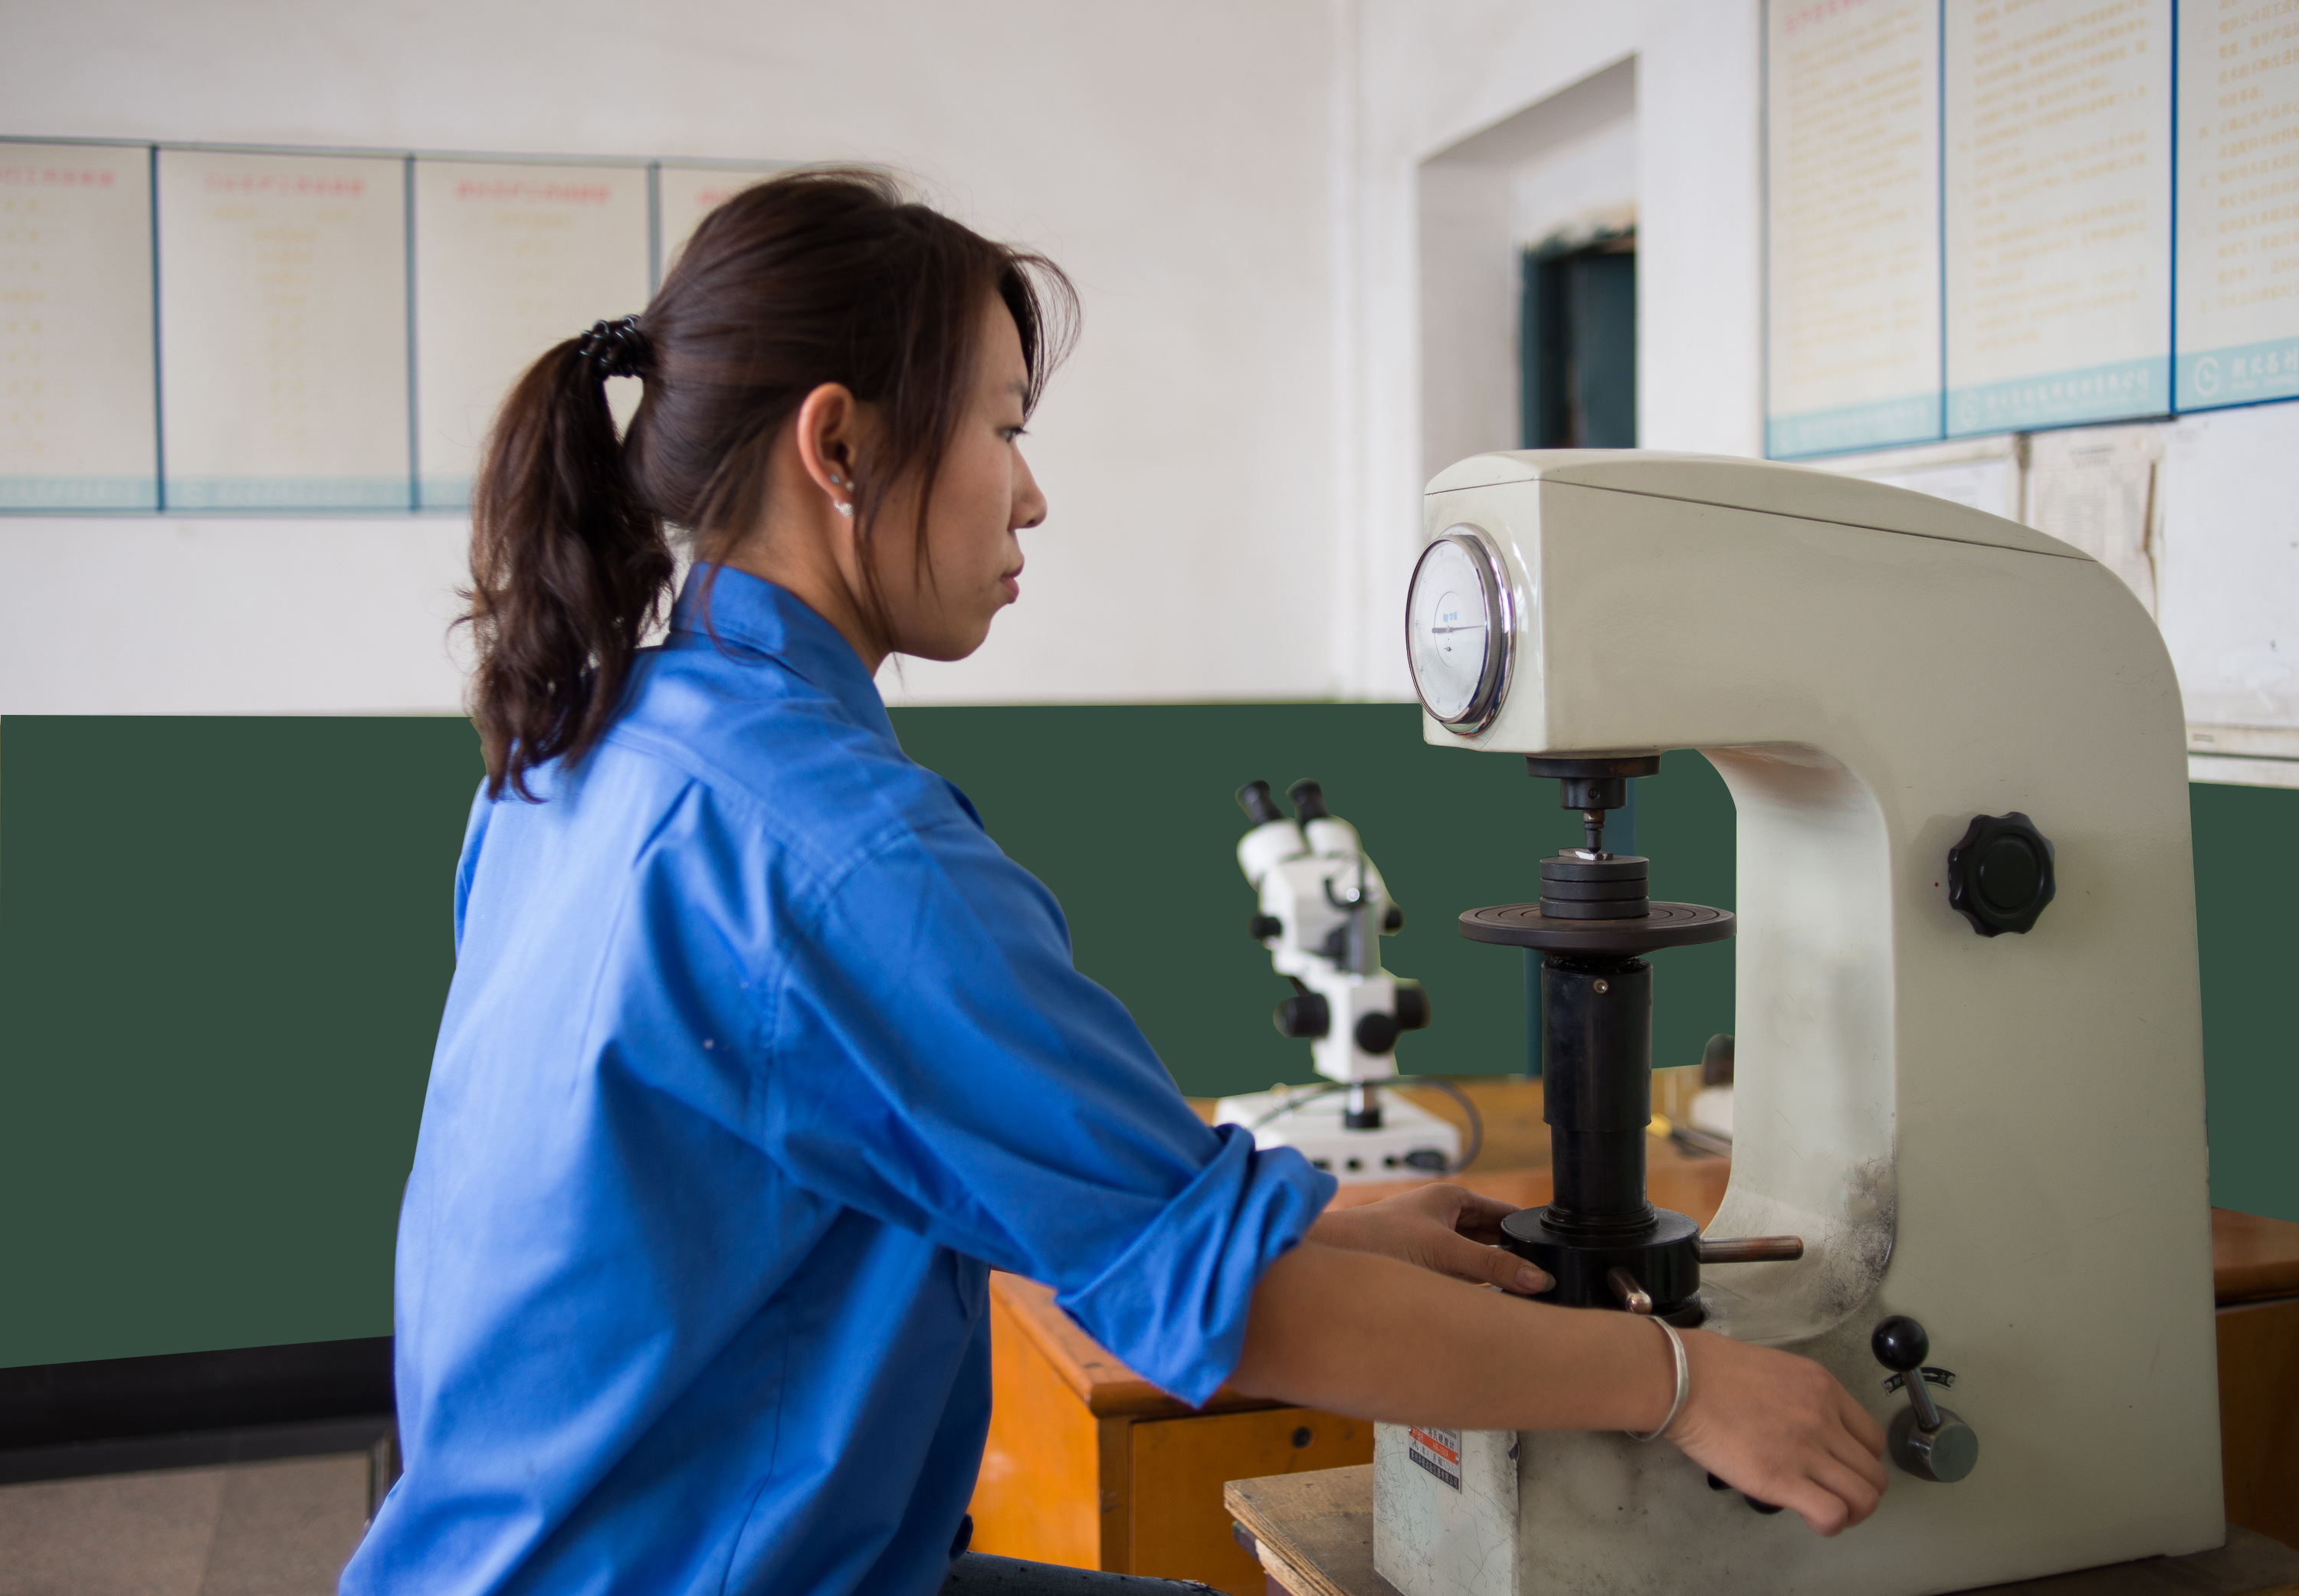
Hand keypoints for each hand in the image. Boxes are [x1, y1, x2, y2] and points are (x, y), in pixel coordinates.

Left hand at [1308, 1183, 1551, 1295]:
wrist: (1332, 1256)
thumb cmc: (1379, 1239)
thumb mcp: (1445, 1253)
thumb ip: (1493, 1268)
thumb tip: (1539, 1279)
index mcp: (1451, 1199)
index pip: (1503, 1212)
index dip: (1527, 1230)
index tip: (1554, 1250)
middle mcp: (1443, 1218)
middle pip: (1492, 1238)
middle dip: (1514, 1256)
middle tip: (1546, 1280)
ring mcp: (1433, 1244)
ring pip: (1477, 1260)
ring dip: (1496, 1276)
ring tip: (1526, 1296)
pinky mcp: (1422, 1268)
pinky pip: (1461, 1279)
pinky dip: (1476, 1290)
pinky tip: (1491, 1306)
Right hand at [1661, 1329, 1888, 1535]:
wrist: (1683, 1379)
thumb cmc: (1713, 1371)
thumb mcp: (1777, 1370)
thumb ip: (1801, 1398)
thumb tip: (1799, 1425)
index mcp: (1824, 1389)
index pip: (1872, 1439)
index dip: (1862, 1462)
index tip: (1841, 1469)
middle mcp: (1825, 1420)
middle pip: (1874, 1473)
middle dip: (1861, 1492)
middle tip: (1836, 1497)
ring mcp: (1806, 1450)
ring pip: (1864, 1498)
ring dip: (1851, 1513)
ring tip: (1828, 1513)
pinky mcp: (1781, 1478)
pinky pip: (1832, 1513)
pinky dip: (1830, 1523)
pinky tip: (1810, 1517)